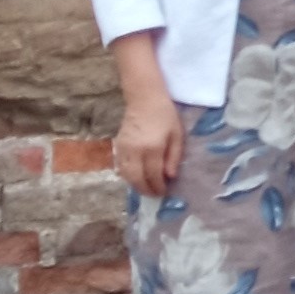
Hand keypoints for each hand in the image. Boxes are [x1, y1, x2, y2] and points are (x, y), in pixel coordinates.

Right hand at [113, 84, 186, 199]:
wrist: (144, 98)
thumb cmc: (165, 115)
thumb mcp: (177, 134)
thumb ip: (174, 157)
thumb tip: (170, 177)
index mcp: (152, 148)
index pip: (153, 175)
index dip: (158, 186)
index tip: (164, 192)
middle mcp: (135, 151)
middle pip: (137, 179)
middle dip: (146, 190)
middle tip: (154, 194)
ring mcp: (124, 149)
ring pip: (126, 175)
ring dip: (135, 185)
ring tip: (146, 188)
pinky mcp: (117, 146)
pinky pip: (120, 167)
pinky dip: (127, 176)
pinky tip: (136, 177)